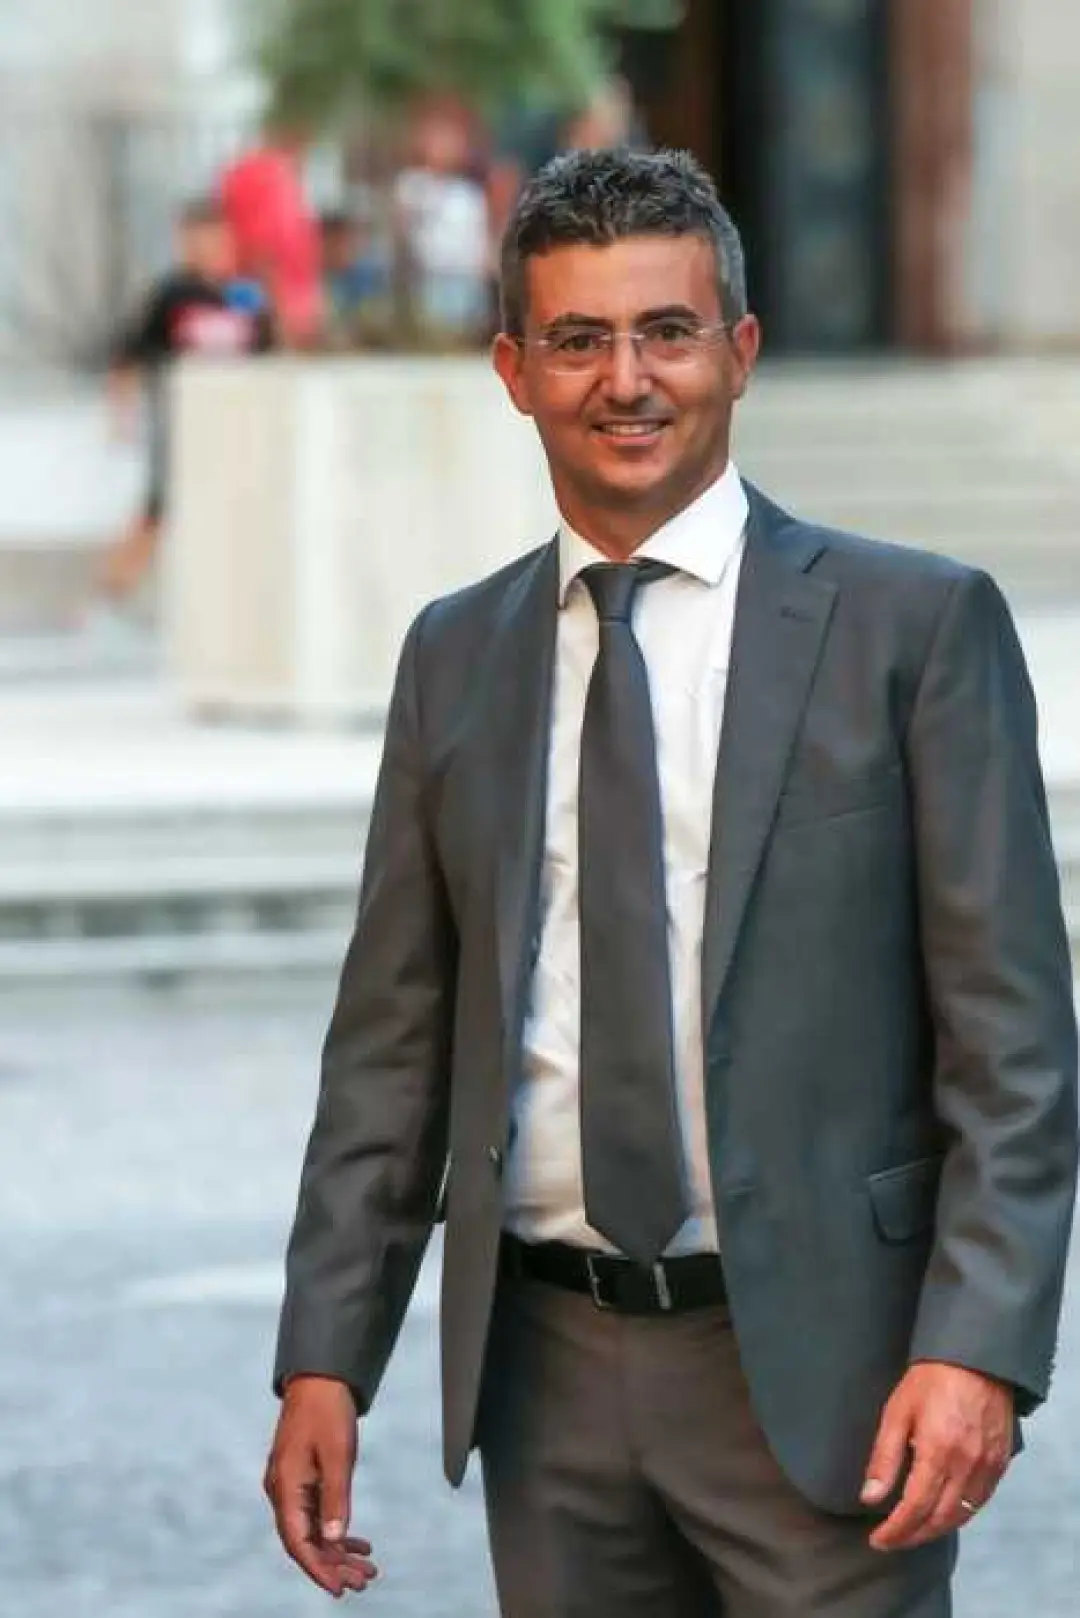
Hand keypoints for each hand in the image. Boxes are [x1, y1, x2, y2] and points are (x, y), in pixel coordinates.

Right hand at [264, 1375, 377, 1597]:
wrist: (319, 1378)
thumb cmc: (327, 1411)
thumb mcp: (337, 1453)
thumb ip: (336, 1497)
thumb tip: (335, 1539)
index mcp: (284, 1486)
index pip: (298, 1542)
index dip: (318, 1569)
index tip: (339, 1590)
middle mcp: (282, 1491)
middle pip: (306, 1541)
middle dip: (334, 1565)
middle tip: (364, 1581)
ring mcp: (291, 1486)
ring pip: (313, 1530)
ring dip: (338, 1551)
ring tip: (367, 1568)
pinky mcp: (302, 1479)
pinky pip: (317, 1515)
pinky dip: (337, 1530)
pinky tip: (359, 1542)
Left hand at [861, 1362, 1013, 1551]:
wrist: (975, 1358)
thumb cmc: (930, 1380)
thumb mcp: (897, 1413)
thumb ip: (884, 1458)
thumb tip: (870, 1498)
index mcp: (938, 1452)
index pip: (915, 1508)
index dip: (896, 1531)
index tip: (878, 1540)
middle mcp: (966, 1466)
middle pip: (939, 1519)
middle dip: (913, 1536)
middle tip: (891, 1540)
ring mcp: (987, 1467)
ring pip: (961, 1516)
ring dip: (935, 1530)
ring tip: (912, 1532)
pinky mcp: (1000, 1463)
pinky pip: (979, 1502)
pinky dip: (959, 1515)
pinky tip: (942, 1514)